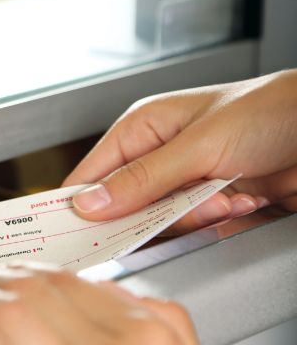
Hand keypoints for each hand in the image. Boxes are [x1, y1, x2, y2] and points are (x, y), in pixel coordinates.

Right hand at [64, 70, 296, 231]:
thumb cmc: (271, 111)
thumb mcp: (199, 144)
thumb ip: (142, 179)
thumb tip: (89, 203)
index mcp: (142, 128)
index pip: (91, 173)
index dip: (80, 203)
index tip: (73, 233)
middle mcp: (158, 156)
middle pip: (125, 206)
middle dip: (158, 212)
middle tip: (189, 202)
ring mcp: (184, 183)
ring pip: (161, 223)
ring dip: (197, 215)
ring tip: (229, 195)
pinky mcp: (209, 203)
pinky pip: (193, 229)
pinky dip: (218, 220)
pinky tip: (243, 200)